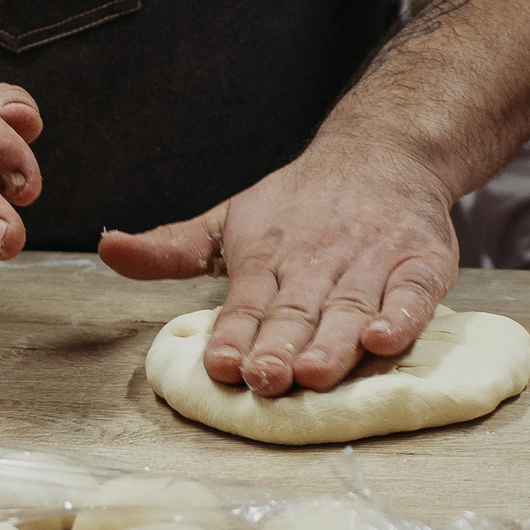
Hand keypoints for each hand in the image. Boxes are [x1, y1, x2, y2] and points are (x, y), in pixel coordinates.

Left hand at [98, 139, 456, 394]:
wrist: (384, 150)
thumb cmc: (300, 202)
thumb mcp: (229, 218)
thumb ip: (172, 248)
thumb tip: (108, 250)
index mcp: (268, 258)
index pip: (246, 304)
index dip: (234, 335)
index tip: (220, 363)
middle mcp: (318, 264)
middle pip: (297, 314)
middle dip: (280, 349)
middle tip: (266, 379)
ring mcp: (372, 265)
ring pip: (351, 309)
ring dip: (335, 343)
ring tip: (315, 372)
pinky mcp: (422, 265)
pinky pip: (414, 294)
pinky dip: (403, 317)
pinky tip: (386, 339)